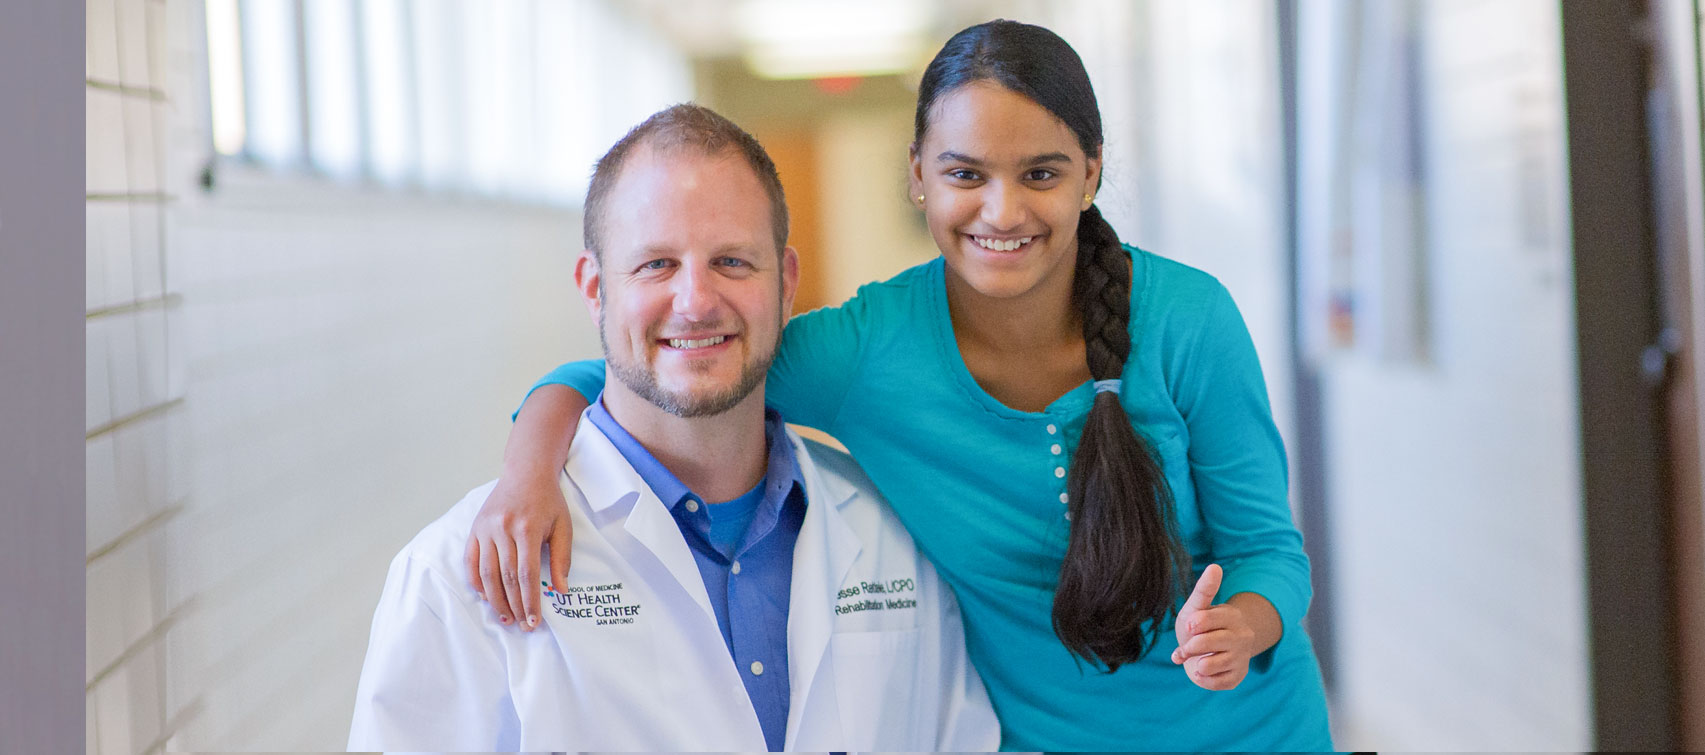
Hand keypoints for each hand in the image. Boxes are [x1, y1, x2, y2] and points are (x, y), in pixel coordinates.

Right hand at [463, 471, 571, 630]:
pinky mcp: (475, 529)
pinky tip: (486, 596)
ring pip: (486, 573)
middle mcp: (503, 530)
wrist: (526, 472)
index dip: (530, 601)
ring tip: (505, 617)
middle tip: (522, 625)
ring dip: (495, 599)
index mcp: (526, 529)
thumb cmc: (548, 500)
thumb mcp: (563, 526)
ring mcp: (485, 529)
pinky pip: (470, 561)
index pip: (527, 575)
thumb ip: (562, 559)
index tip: (534, 621)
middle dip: (515, 605)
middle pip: (506, 577)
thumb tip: (561, 590)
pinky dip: (476, 582)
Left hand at [1170, 563, 1257, 690]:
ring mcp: (1241, 657)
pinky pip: (1219, 682)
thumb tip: (1215, 566)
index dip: (1194, 624)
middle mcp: (1241, 636)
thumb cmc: (1198, 625)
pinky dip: (1204, 679)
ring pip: (1215, 664)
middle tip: (1185, 648)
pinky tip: (1201, 671)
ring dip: (1198, 664)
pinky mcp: (1238, 676)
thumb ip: (1204, 590)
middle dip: (1191, 646)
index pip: (1209, 618)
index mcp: (1231, 615)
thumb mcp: (1196, 607)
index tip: (1188, 626)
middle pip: (1210, 642)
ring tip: (1194, 660)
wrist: (1206, 649)